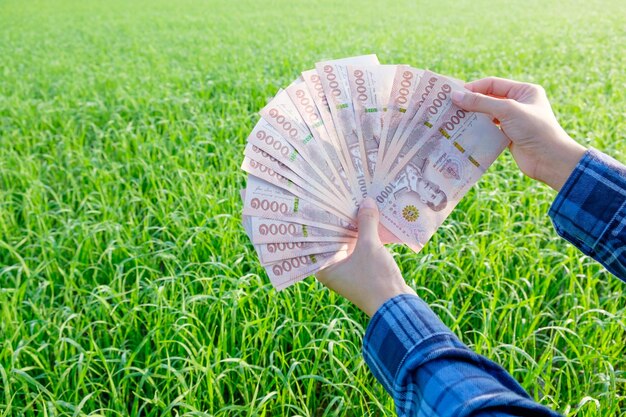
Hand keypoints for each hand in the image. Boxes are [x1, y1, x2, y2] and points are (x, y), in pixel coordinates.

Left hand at [316, 198, 415, 316]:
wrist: (398, 307)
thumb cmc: (375, 279)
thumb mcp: (370, 246)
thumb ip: (366, 222)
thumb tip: (366, 201)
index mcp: (324, 267)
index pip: (317, 238)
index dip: (321, 219)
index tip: (323, 201)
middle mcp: (333, 269)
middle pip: (333, 239)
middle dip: (340, 220)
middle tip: (342, 197)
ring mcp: (348, 271)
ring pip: (348, 243)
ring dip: (354, 227)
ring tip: (357, 203)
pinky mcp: (362, 271)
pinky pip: (360, 249)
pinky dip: (365, 236)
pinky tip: (371, 219)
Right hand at [451, 77, 586, 190]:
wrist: (550, 160)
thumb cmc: (534, 129)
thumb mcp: (507, 111)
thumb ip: (481, 102)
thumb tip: (455, 95)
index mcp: (524, 91)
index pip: (493, 84)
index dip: (474, 88)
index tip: (454, 94)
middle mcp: (520, 103)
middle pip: (489, 99)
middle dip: (471, 103)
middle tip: (450, 107)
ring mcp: (514, 121)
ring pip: (488, 115)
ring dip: (473, 117)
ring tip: (454, 120)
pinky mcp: (509, 136)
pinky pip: (490, 129)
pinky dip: (478, 130)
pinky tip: (465, 133)